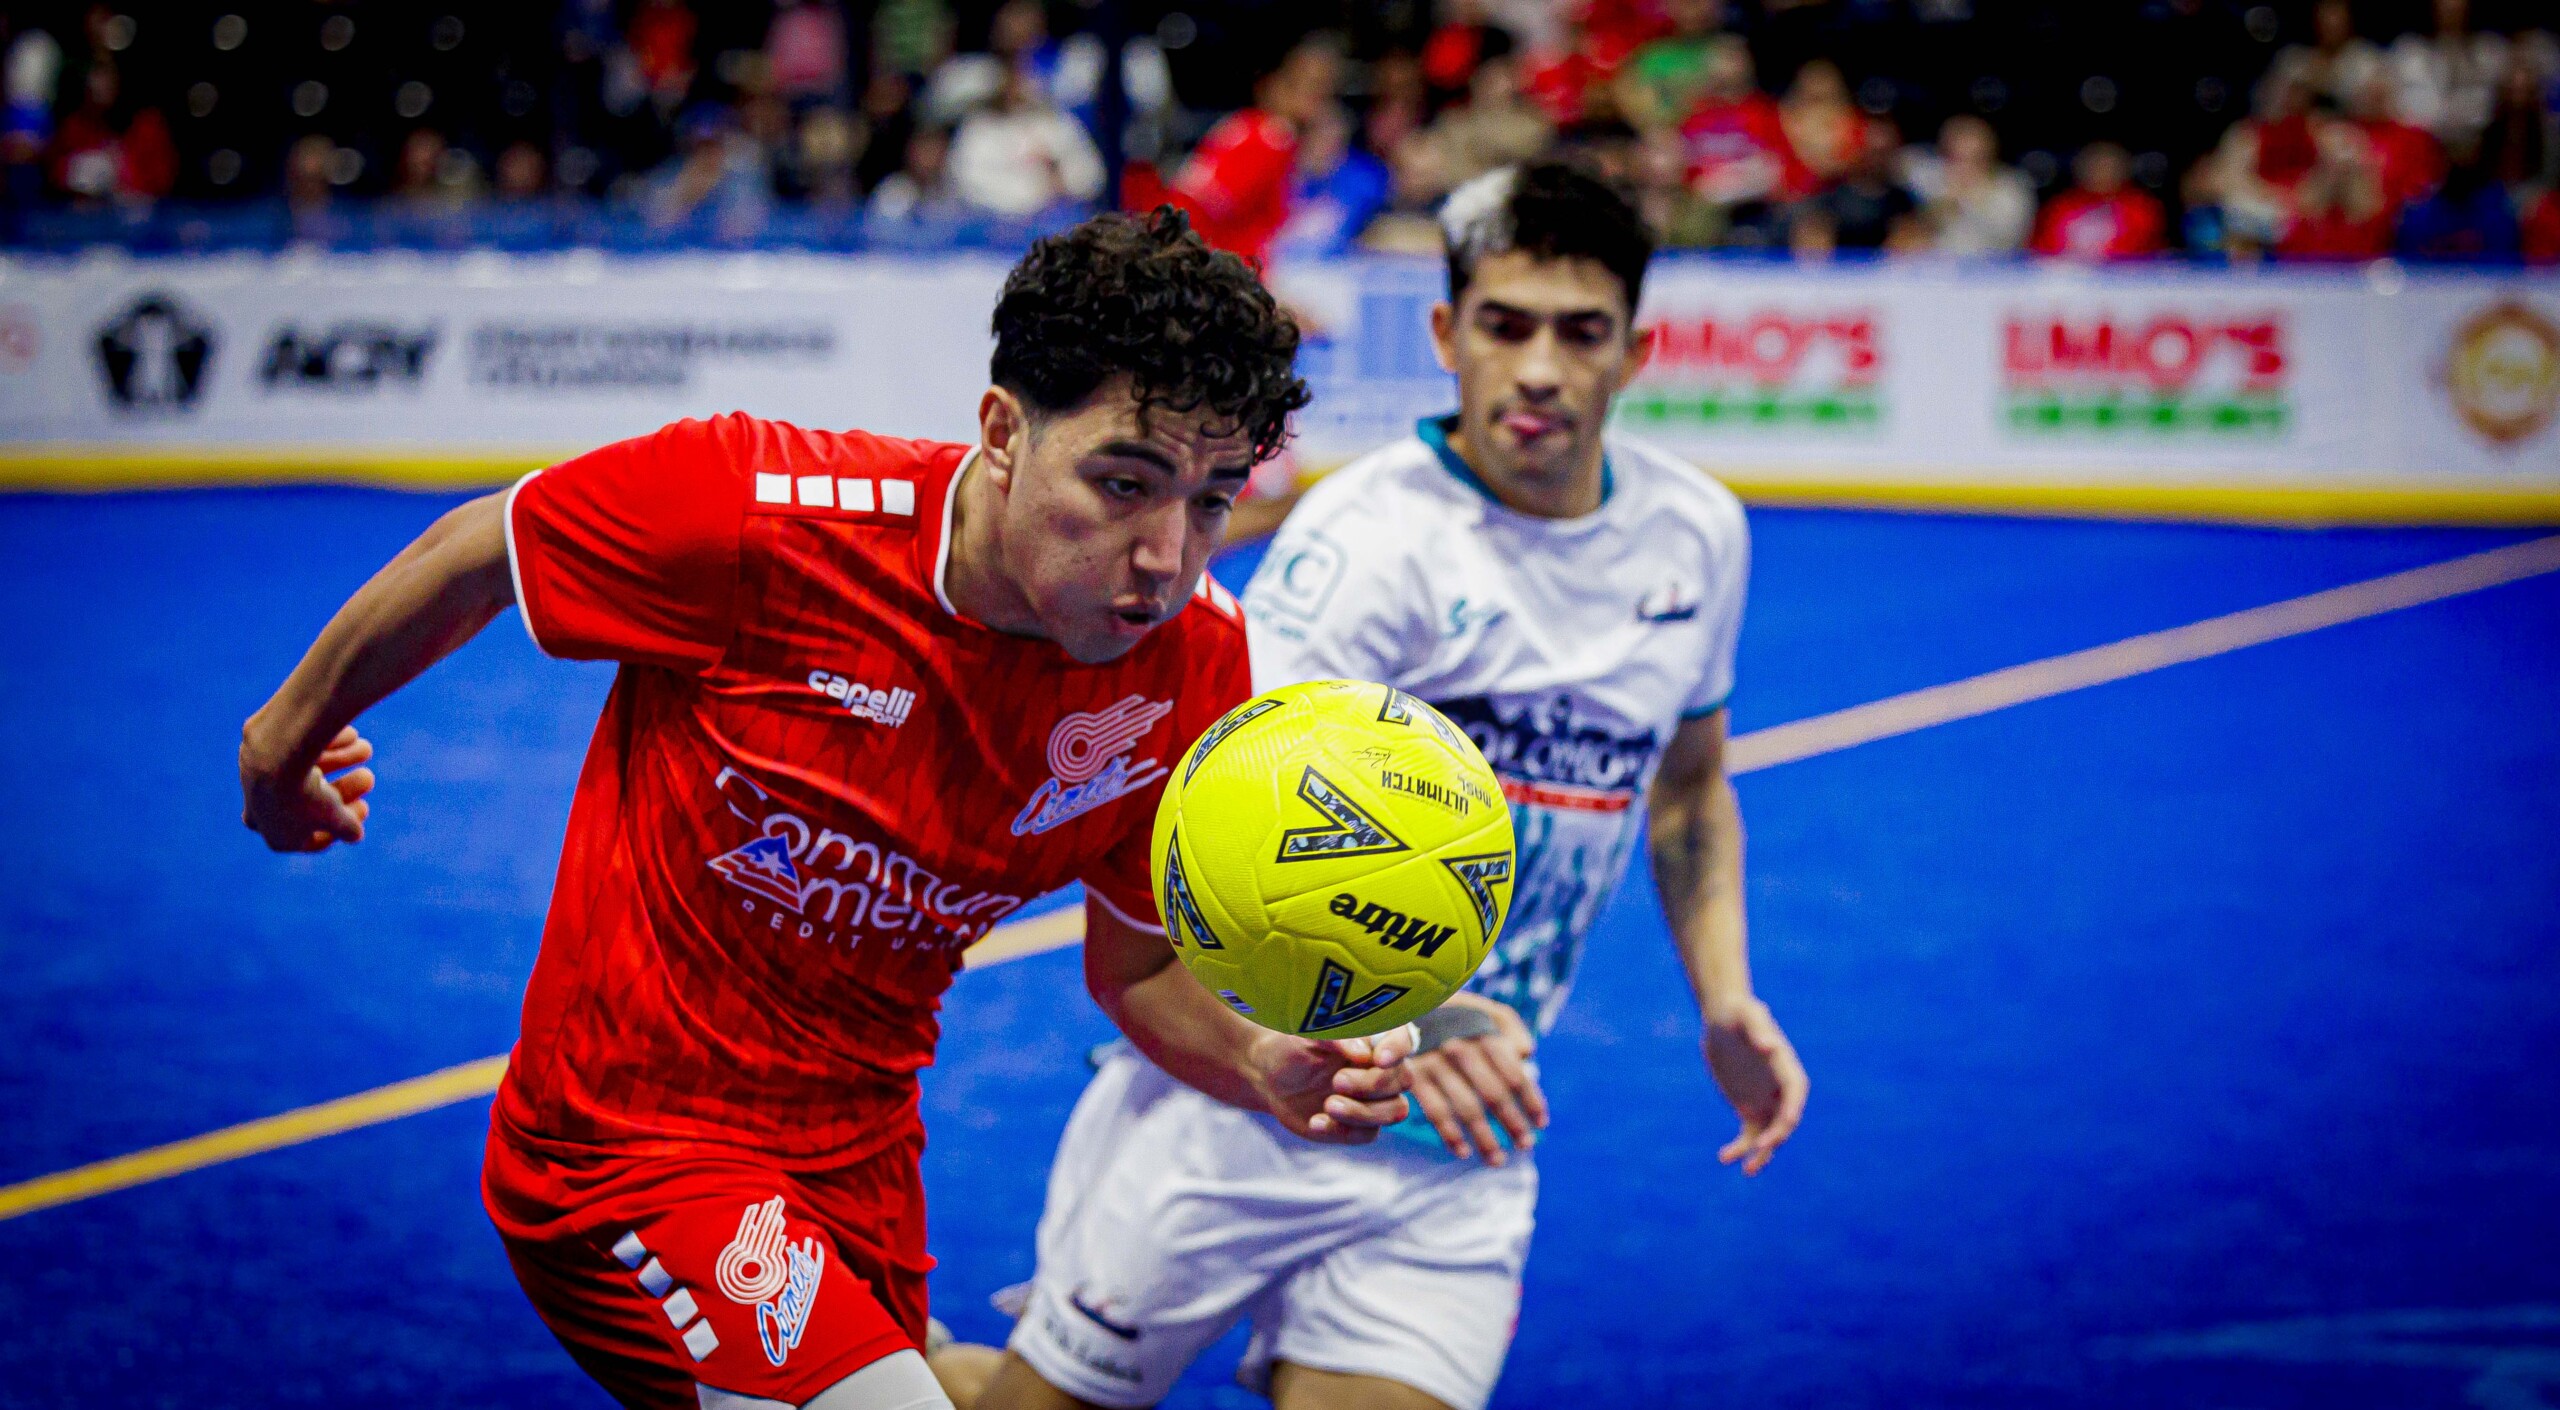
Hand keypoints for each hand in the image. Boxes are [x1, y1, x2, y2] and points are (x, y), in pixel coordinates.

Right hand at [241, 723, 375, 852]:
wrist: (271, 758)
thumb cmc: (306, 796)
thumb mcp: (334, 816)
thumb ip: (346, 828)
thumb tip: (355, 835)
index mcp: (278, 837)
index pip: (313, 839)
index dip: (342, 827)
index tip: (364, 807)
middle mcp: (261, 813)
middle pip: (311, 803)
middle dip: (344, 788)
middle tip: (368, 778)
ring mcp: (256, 784)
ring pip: (305, 773)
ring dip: (341, 760)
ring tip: (366, 749)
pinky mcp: (256, 756)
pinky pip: (294, 753)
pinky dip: (323, 746)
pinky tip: (349, 736)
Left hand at [1254, 1025, 1415, 1144]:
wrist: (1272, 1077)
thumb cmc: (1293, 1048)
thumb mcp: (1307, 1035)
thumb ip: (1335, 1037)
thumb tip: (1363, 1053)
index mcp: (1374, 1039)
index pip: (1403, 1039)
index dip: (1398, 1049)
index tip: (1379, 1059)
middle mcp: (1381, 1069)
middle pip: (1403, 1080)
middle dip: (1372, 1084)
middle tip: (1338, 1081)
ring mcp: (1374, 1100)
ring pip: (1395, 1111)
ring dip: (1363, 1112)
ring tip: (1329, 1105)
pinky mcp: (1360, 1126)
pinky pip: (1367, 1134)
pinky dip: (1343, 1130)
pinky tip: (1316, 1122)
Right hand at [1407, 993, 1546, 1165]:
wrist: (1403, 1001)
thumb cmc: (1453, 1011)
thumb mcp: (1483, 1007)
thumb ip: (1510, 1026)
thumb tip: (1527, 1052)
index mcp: (1483, 1032)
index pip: (1514, 1074)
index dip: (1531, 1101)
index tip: (1542, 1123)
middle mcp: (1461, 1048)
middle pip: (1494, 1095)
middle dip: (1513, 1124)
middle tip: (1527, 1145)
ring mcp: (1435, 1063)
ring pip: (1466, 1109)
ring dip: (1484, 1139)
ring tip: (1498, 1161)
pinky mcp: (1413, 1076)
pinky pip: (1434, 1111)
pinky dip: (1449, 1135)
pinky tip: (1463, 1152)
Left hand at [1706, 997, 1806, 1175]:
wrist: (1722, 1019)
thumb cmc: (1738, 1012)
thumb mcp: (1748, 1014)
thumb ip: (1759, 1030)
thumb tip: (1771, 1048)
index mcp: (1786, 1068)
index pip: (1795, 1093)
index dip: (1792, 1110)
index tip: (1785, 1125)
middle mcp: (1780, 1089)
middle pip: (1785, 1120)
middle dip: (1775, 1137)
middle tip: (1759, 1150)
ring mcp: (1766, 1101)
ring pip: (1769, 1135)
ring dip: (1760, 1154)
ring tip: (1746, 1170)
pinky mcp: (1748, 1108)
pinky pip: (1749, 1135)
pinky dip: (1740, 1148)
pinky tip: (1724, 1158)